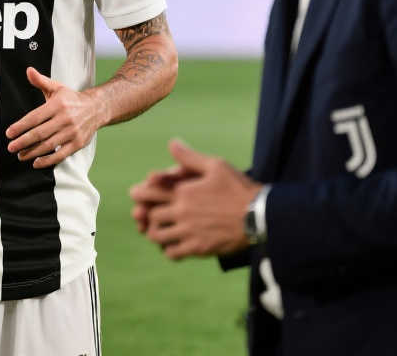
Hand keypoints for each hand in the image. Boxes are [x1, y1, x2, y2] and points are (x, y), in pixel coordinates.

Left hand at [5, 67, 104, 167]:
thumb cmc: (72, 99)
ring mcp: (72, 132)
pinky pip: (60, 155)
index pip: (35, 117)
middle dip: (23, 142)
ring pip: (49, 145)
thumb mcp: (57, 87)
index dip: (20, 126)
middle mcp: (65, 119)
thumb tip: (28, 71)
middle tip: (11, 147)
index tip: (9, 133)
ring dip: (32, 152)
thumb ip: (41, 81)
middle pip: (40, 133)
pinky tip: (36, 163)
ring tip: (20, 155)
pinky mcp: (78, 144)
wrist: (97, 108)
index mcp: (58, 105)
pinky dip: (48, 160)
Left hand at [141, 139, 260, 258]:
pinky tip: (174, 245)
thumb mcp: (216, 166)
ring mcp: (189, 231)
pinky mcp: (199, 248)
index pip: (150, 192)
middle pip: (151, 216)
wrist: (260, 216)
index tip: (136, 194)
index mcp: (183, 191)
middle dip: (148, 214)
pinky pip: (173, 253)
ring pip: (158, 236)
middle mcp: (182, 212)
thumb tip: (172, 143)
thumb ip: (190, 157)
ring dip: (156, 233)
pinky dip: (169, 250)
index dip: (140, 193)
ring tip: (161, 231)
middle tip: (147, 216)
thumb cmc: (239, 188)